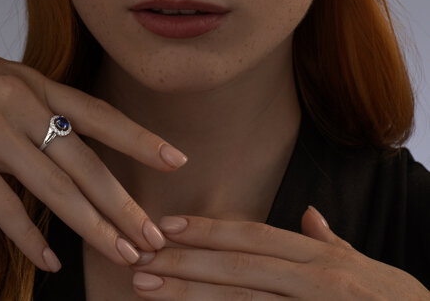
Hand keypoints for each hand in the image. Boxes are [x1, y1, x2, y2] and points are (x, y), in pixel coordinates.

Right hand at [0, 41, 187, 270]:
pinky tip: (51, 260)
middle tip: (153, 235)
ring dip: (92, 226)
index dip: (140, 139)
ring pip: (54, 187)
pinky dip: (28, 236)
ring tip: (121, 253)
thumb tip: (67, 142)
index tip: (175, 160)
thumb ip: (39, 110)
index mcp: (38, 86)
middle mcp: (24, 107)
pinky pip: (0, 204)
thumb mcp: (5, 80)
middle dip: (123, 203)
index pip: (101, 115)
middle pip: (86, 163)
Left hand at [130, 206, 429, 299]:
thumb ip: (331, 242)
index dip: (210, 229)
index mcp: (322, 257)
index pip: (253, 236)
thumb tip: (309, 215)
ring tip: (149, 286)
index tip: (170, 225)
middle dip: (185, 260)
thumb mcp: (366, 267)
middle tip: (141, 256)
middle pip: (237, 266)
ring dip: (190, 293)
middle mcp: (316, 280)